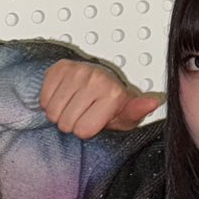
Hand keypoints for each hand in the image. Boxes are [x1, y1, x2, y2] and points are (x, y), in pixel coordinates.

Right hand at [41, 60, 161, 137]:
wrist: (99, 83)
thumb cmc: (111, 104)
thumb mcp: (126, 115)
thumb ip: (136, 111)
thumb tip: (153, 102)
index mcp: (112, 93)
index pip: (82, 131)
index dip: (86, 130)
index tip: (93, 119)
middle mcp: (95, 79)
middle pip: (65, 123)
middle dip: (71, 122)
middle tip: (82, 112)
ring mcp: (76, 71)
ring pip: (52, 112)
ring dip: (59, 112)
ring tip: (72, 105)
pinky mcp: (60, 68)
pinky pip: (44, 98)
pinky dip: (49, 101)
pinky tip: (63, 97)